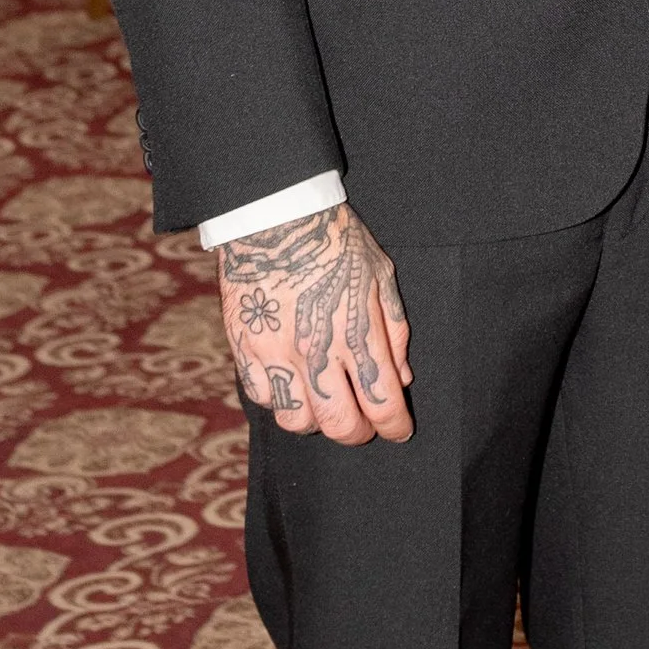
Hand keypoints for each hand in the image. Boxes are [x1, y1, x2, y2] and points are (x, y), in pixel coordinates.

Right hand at [219, 202, 412, 443]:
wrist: (274, 214)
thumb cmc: (334, 239)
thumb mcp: (380, 273)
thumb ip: (393, 330)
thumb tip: (402, 378)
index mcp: (356, 331)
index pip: (382, 401)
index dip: (395, 426)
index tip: (400, 431)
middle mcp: (316, 350)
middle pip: (339, 424)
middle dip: (358, 434)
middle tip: (365, 427)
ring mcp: (276, 352)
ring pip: (297, 421)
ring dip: (317, 422)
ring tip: (326, 407)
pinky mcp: (245, 348)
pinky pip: (263, 397)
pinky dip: (281, 400)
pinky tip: (294, 385)